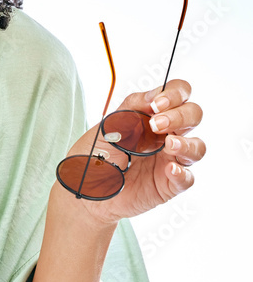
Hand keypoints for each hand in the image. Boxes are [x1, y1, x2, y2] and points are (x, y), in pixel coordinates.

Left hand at [58, 78, 204, 226]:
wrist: (84, 188)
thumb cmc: (95, 155)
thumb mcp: (108, 126)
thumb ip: (132, 108)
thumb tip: (154, 96)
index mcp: (152, 116)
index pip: (179, 94)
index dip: (175, 93)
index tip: (157, 103)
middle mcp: (166, 135)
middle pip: (193, 116)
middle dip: (180, 116)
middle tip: (156, 124)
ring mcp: (169, 159)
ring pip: (197, 147)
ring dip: (186, 143)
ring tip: (168, 145)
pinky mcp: (169, 184)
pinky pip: (187, 178)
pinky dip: (182, 173)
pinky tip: (169, 169)